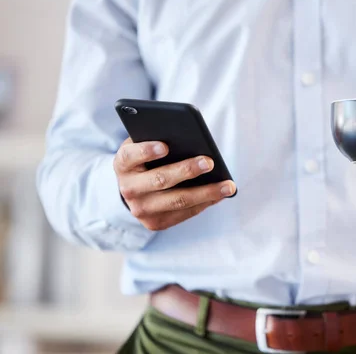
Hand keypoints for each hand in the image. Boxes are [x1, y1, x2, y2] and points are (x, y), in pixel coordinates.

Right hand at [114, 138, 235, 230]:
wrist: (134, 188)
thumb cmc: (146, 159)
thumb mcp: (145, 145)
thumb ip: (158, 138)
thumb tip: (190, 137)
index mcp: (122, 164)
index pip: (130, 156)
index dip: (146, 151)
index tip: (164, 146)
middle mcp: (128, 189)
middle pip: (160, 180)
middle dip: (186, 170)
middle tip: (209, 162)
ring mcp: (141, 209)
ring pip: (177, 201)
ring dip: (206, 193)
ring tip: (228, 185)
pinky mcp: (155, 223)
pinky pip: (185, 213)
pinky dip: (205, 203)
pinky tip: (222, 194)